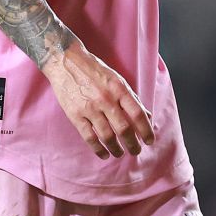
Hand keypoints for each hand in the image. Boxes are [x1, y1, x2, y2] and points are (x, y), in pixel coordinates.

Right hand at [42, 42, 155, 158]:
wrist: (66, 61)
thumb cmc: (94, 70)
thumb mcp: (116, 79)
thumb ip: (131, 97)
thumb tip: (147, 116)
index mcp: (119, 89)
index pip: (137, 114)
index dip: (146, 130)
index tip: (149, 141)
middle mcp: (106, 99)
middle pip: (124, 129)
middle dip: (133, 144)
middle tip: (136, 151)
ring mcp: (89, 108)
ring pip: (107, 136)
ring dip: (116, 149)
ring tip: (120, 153)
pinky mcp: (75, 115)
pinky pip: (89, 137)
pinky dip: (98, 149)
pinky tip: (104, 154)